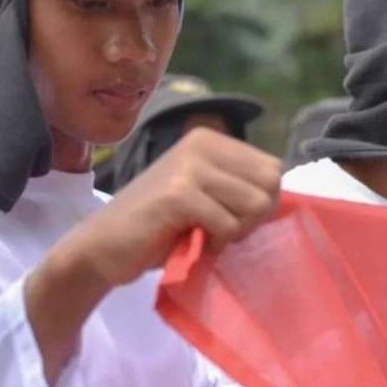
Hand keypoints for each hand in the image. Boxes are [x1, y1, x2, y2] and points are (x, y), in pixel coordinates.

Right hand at [26, 129, 280, 382]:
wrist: (101, 247)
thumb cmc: (160, 227)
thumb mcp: (207, 196)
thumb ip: (240, 187)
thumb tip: (284, 194)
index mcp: (211, 139)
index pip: (274, 169)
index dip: (262, 202)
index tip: (231, 217)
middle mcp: (201, 144)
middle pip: (271, 185)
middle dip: (254, 217)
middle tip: (220, 229)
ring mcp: (189, 166)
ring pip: (255, 205)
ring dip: (235, 231)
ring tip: (202, 234)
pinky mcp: (178, 194)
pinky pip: (228, 224)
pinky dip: (216, 243)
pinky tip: (191, 242)